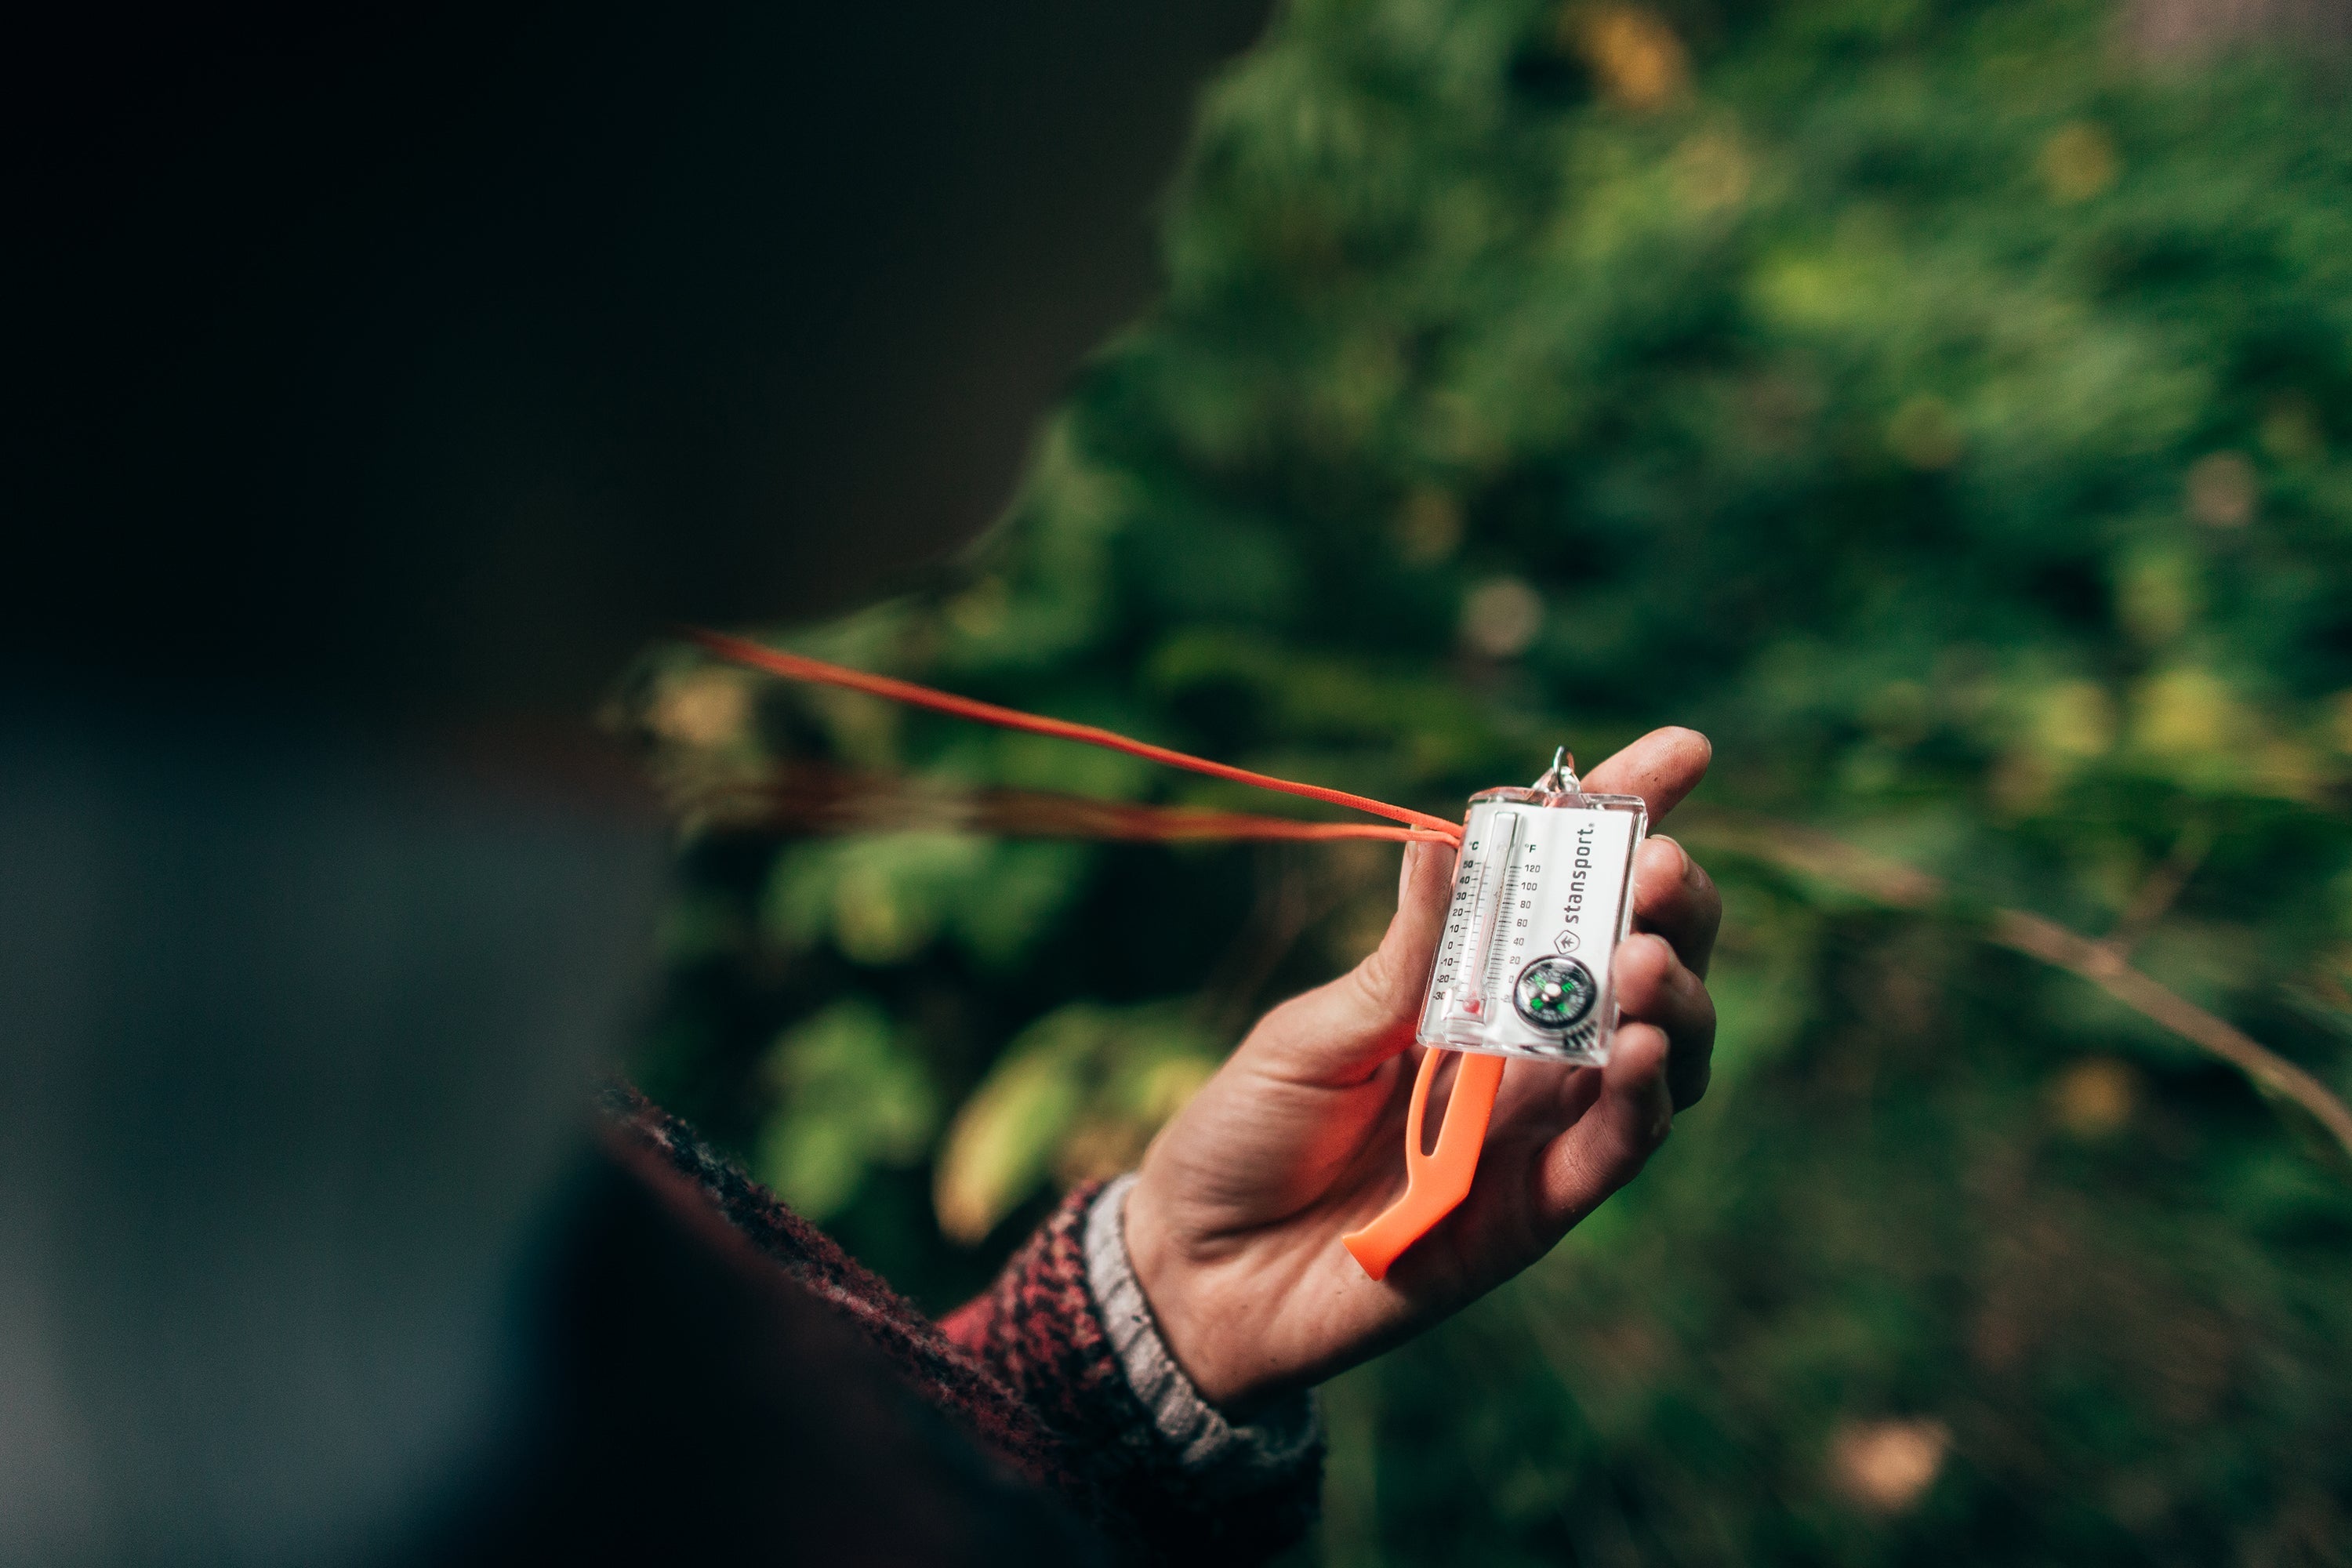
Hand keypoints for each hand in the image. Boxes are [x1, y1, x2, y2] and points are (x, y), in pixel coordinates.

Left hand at [1123, 729, 1719, 1409]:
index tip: (1682, 752)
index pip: (1566, 885)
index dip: (1626, 818)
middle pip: (1644, 958)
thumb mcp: (1317, 1030)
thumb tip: (1449, 840)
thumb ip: (1401, 959)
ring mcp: (1543, 1125)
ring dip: (1673, 996)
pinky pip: (1619, 1148)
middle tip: (1661, 868)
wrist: (1204, 1268)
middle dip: (1672, 903)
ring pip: (1660, 1049)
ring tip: (1644, 958)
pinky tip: (1637, 1048)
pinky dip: (1643, 1098)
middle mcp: (1527, 1044)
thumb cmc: (1253, 1132)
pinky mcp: (1540, 1209)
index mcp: (1471, 979)